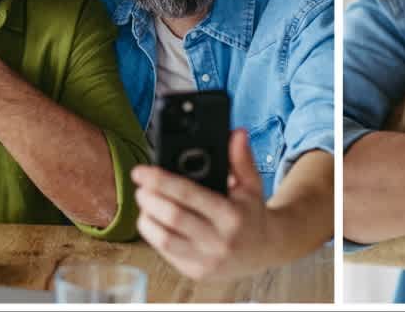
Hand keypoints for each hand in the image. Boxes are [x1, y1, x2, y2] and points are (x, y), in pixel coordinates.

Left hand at [131, 130, 281, 280]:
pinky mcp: (195, 272)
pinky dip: (154, 234)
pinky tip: (153, 220)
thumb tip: (237, 133)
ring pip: (163, 238)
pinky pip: (165, 252)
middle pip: (172, 217)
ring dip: (147, 217)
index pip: (189, 195)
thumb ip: (242, 159)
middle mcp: (219, 241)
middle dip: (149, 198)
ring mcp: (206, 260)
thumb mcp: (252, 185)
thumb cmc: (252, 214)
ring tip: (145, 202)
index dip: (161, 181)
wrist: (264, 251)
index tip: (142, 171)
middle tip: (139, 186)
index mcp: (232, 216)